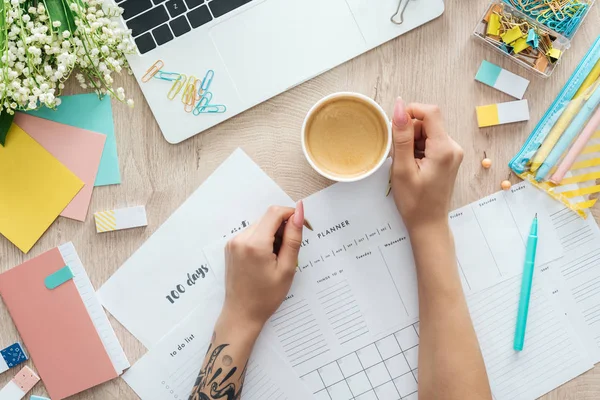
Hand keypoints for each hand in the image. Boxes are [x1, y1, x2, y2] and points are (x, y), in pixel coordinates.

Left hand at [221, 202, 304, 332]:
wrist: (242, 314)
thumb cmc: (266, 296)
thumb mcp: (286, 268)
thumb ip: (293, 238)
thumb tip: (299, 213)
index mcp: (255, 243)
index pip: (275, 212)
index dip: (292, 215)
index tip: (302, 228)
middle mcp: (240, 238)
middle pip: (268, 218)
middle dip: (283, 228)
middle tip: (289, 251)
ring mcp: (233, 242)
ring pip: (260, 225)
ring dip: (273, 234)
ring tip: (277, 258)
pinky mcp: (231, 247)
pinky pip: (251, 233)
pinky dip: (263, 239)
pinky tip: (266, 259)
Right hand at [391, 98, 462, 231]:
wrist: (428, 224)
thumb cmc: (414, 202)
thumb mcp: (402, 168)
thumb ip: (402, 136)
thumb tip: (399, 108)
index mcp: (444, 149)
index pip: (430, 112)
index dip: (410, 112)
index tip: (395, 127)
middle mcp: (453, 147)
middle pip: (428, 122)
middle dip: (409, 132)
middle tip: (400, 155)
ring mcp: (453, 153)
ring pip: (428, 132)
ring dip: (412, 142)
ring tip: (406, 164)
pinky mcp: (449, 158)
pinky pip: (431, 143)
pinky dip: (418, 149)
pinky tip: (413, 166)